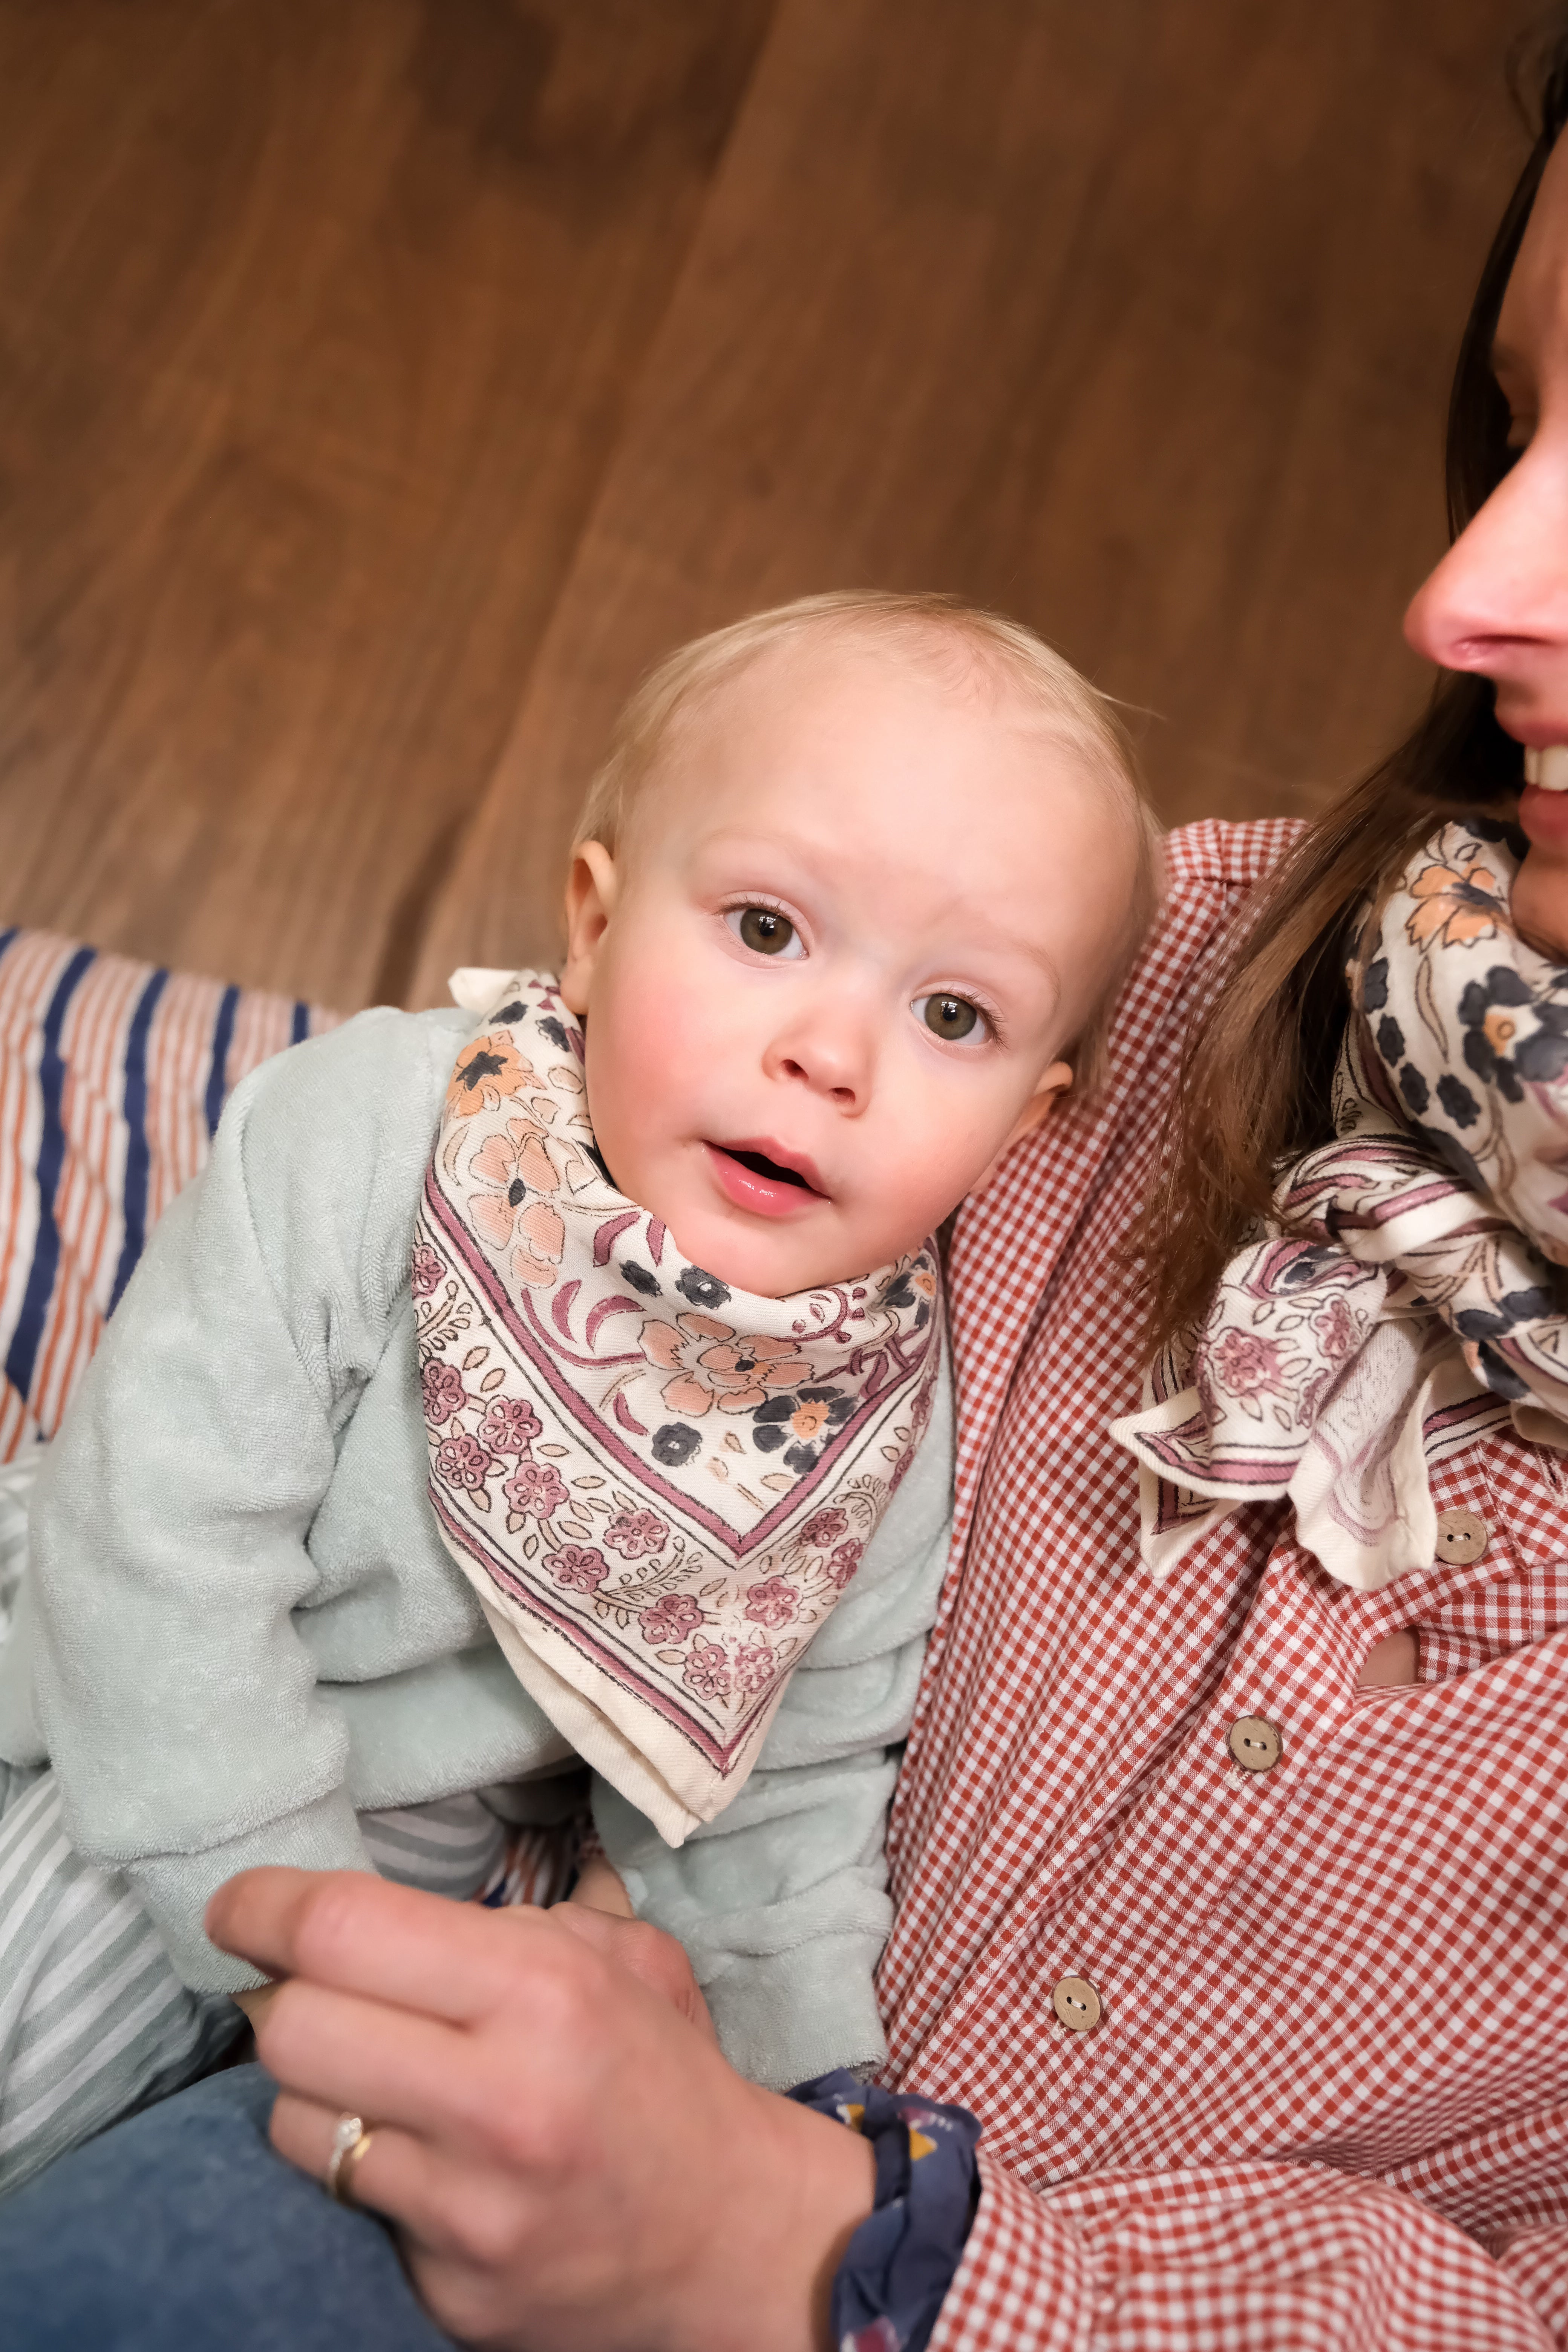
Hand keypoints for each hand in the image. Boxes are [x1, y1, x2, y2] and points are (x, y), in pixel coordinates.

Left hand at [206, 1868, 873, 2351]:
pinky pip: (348, 2209)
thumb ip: (505, 1923)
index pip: (341, 1931)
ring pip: (294, 2124)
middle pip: (290, 2028)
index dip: (261, 1907)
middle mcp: (501, 2101)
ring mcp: (470, 2212)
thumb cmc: (662, 2073)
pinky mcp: (450, 2293)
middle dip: (282, 1997)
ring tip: (378, 2079)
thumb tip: (375, 1918)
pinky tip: (425, 2158)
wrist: (735, 2234)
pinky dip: (369, 2172)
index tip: (239, 1905)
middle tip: (310, 1989)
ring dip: (318, 2091)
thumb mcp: (618, 1956)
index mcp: (543, 1993)